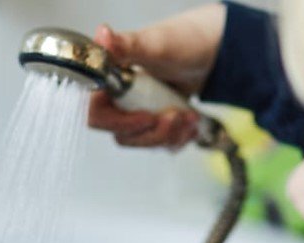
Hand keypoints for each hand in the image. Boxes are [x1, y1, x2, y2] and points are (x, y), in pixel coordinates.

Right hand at [87, 4, 226, 149]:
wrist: (208, 53)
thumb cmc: (180, 42)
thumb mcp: (152, 44)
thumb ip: (125, 45)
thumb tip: (103, 35)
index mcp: (108, 81)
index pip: (95, 115)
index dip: (120, 123)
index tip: (147, 116)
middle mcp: (117, 100)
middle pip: (122, 135)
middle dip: (153, 131)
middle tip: (175, 115)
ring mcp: (135, 114)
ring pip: (143, 142)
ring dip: (170, 134)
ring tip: (189, 115)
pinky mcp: (153, 126)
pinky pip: (160, 145)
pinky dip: (179, 137)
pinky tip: (192, 121)